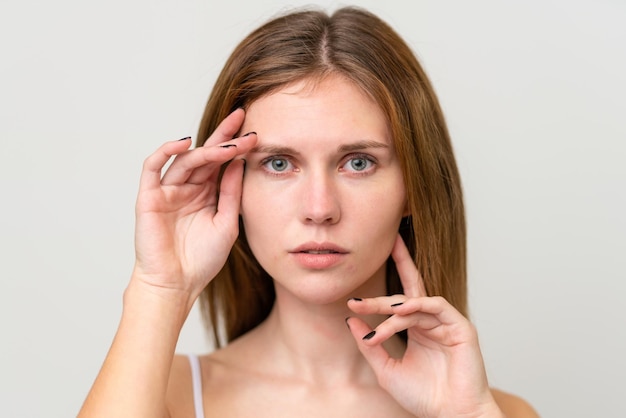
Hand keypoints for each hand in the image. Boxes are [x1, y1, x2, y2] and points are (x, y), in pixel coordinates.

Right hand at [131, 109, 256, 302]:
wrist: (177, 285)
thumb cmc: (201, 260)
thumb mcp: (226, 223)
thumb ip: (231, 192)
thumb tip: (240, 162)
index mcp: (206, 194)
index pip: (222, 163)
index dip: (236, 146)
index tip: (256, 133)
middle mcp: (188, 188)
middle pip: (206, 154)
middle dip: (224, 136)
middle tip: (242, 117)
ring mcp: (167, 191)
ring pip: (186, 160)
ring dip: (207, 149)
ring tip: (229, 144)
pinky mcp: (149, 196)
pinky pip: (153, 167)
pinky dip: (166, 152)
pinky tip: (185, 143)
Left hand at [346, 235, 502, 417]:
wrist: (451, 417)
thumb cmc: (423, 397)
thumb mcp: (387, 369)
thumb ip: (370, 345)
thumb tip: (351, 319)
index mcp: (416, 330)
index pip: (397, 305)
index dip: (374, 302)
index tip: (351, 305)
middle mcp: (431, 324)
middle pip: (406, 297)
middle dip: (380, 298)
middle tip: (357, 301)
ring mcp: (446, 324)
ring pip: (416, 304)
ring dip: (392, 307)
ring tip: (372, 310)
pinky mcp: (461, 327)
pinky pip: (438, 306)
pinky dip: (419, 304)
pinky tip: (400, 310)